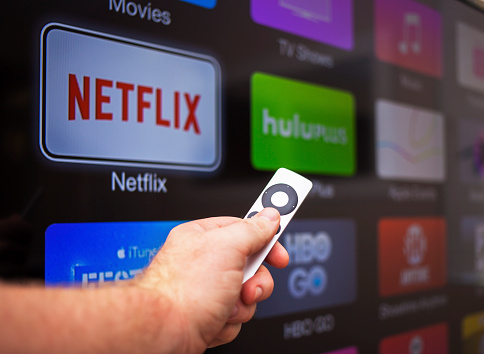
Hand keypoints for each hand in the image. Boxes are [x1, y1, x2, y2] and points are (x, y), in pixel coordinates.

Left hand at [139, 208, 287, 352]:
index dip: (266, 236)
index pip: (245, 228)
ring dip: (242, 303)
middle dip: (254, 280)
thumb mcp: (228, 247)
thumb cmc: (184, 289)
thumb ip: (253, 229)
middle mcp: (205, 261)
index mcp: (205, 237)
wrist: (165, 331)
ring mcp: (207, 289)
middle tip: (247, 284)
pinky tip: (214, 319)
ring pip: (247, 293)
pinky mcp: (209, 313)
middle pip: (251, 265)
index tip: (281, 238)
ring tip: (225, 305)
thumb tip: (270, 216)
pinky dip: (230, 319)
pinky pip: (237, 313)